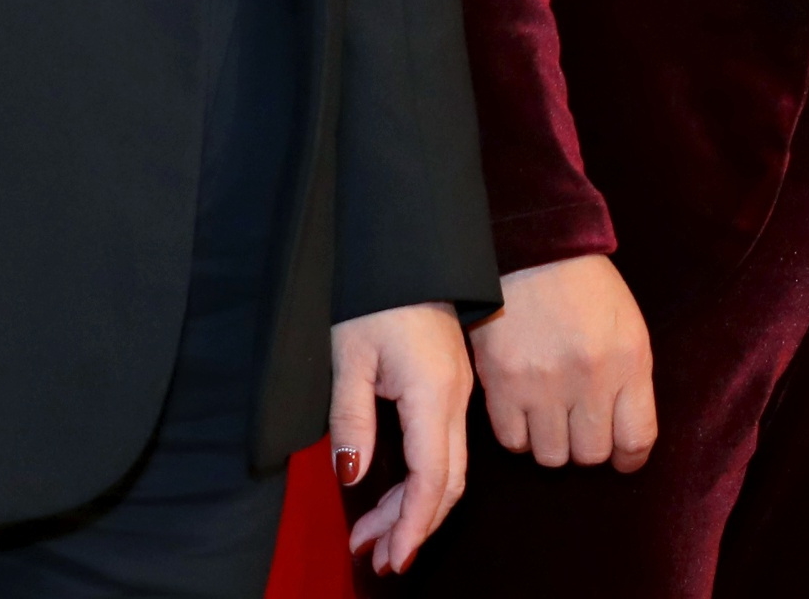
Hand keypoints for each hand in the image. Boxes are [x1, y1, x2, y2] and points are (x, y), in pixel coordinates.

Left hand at [333, 302, 472, 573]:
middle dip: (412, 526)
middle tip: (375, 557)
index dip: (413, 525)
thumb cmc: (377, 298)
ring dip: (414, 508)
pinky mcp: (450, 389)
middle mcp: (455, 400)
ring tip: (373, 536)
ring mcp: (458, 395)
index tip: (393, 558)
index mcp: (433, 394)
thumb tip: (354, 476)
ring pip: (448, 469)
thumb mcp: (350, 360)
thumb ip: (351, 421)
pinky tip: (391, 493)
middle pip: (447, 483)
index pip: (432, 478)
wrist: (410, 250)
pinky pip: (444, 448)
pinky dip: (420, 481)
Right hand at [469, 255, 653, 472]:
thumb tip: (626, 436)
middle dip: (589, 446)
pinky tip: (524, 410)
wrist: (531, 250)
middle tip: (580, 426)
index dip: (630, 458)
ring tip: (551, 416)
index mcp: (628, 360)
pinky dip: (520, 434)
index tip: (623, 458)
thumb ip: (631, 379)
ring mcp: (542, 385)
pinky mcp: (502, 385)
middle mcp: (589, 379)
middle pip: (591, 454)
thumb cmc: (585, 287)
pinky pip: (513, 442)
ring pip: (551, 456)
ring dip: (553, 443)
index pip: (637, 438)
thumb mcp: (627, 325)